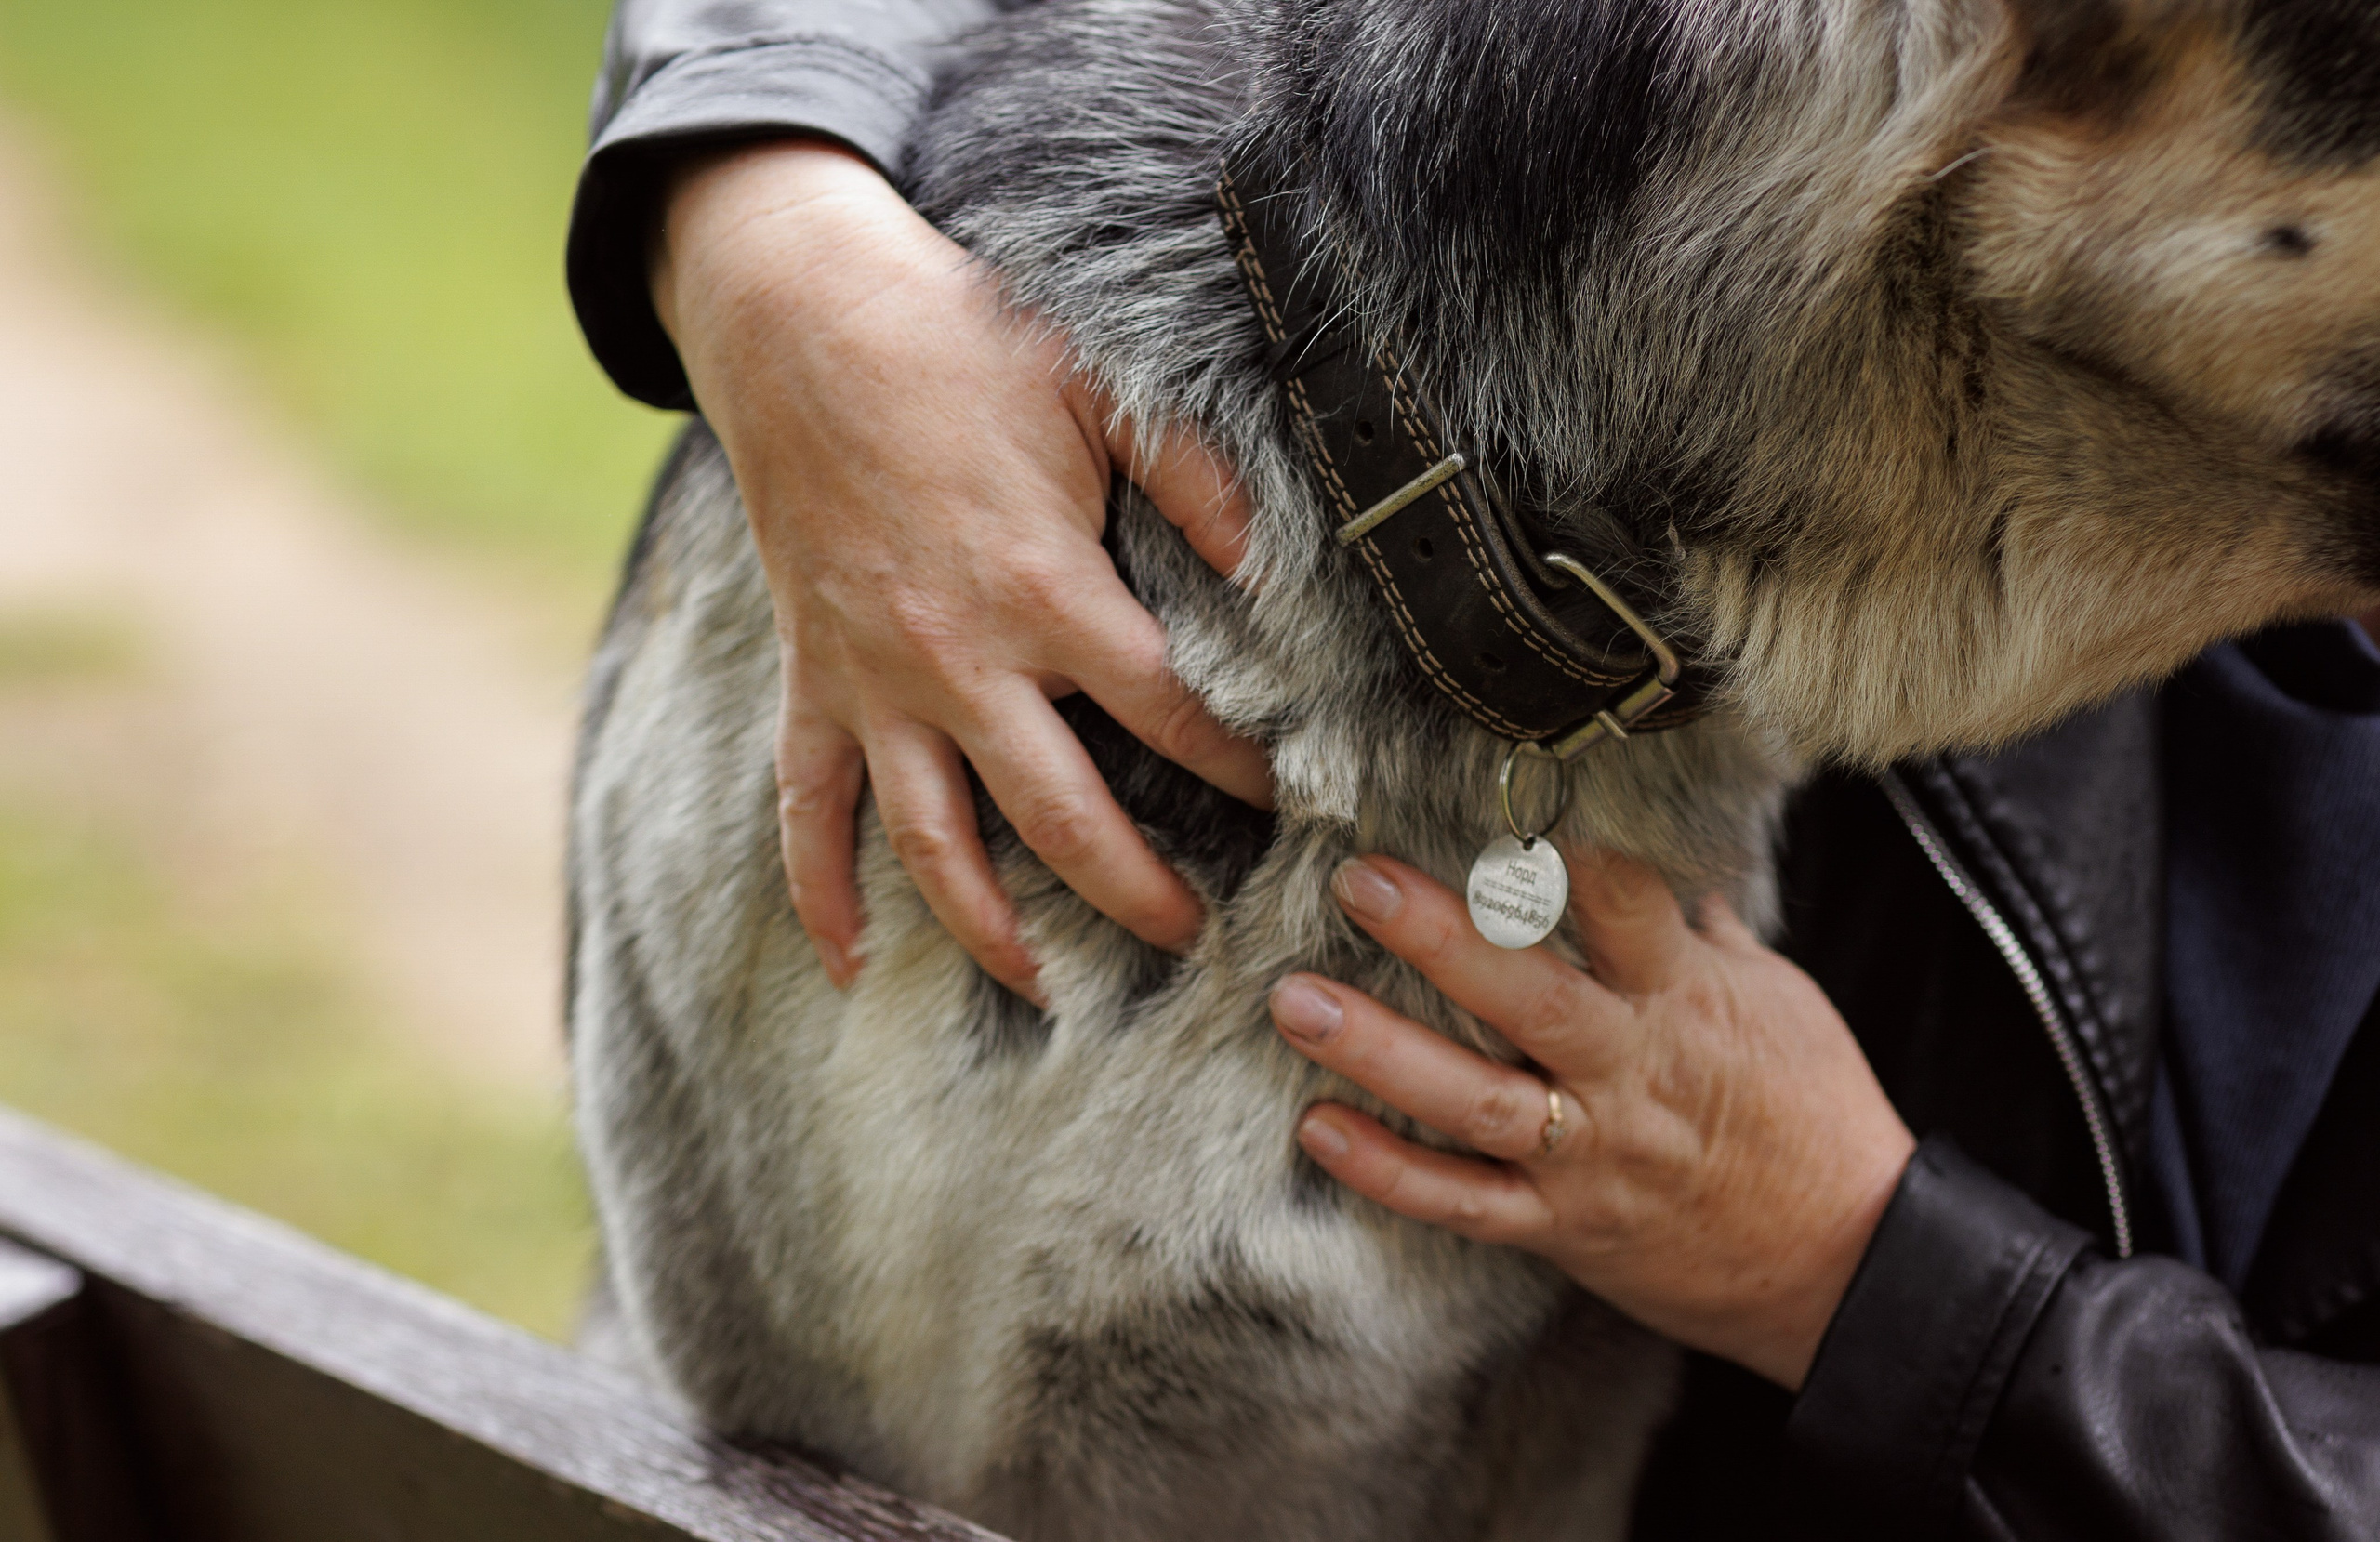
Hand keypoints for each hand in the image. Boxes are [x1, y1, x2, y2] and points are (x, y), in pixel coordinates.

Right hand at [653, 142, 1271, 1001]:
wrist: (798, 316)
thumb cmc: (957, 344)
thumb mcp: (1094, 384)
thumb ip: (1194, 475)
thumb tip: (1274, 557)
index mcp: (1046, 590)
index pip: (1169, 711)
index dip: (1240, 764)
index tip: (1291, 802)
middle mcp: (960, 660)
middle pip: (1062, 818)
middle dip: (1136, 892)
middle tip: (1193, 939)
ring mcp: (878, 683)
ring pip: (936, 844)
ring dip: (993, 930)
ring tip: (1047, 991)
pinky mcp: (813, 681)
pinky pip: (806, 811)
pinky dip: (821, 893)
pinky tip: (847, 966)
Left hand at [1269, 851, 1914, 1388]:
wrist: (1848, 1264)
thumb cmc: (1814, 1113)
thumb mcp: (1777, 999)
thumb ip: (1703, 928)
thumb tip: (1667, 847)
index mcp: (1685, 1000)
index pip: (1629, 904)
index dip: (1570, 845)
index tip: (1505, 782)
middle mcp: (1630, 1073)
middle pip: (1529, 998)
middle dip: (1439, 937)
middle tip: (1357, 881)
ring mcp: (1591, 1156)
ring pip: (1475, 1103)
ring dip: (1380, 1053)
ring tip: (1297, 1003)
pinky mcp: (1563, 1227)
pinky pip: (1464, 1204)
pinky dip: (1390, 1172)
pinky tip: (1319, 1127)